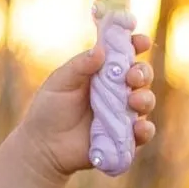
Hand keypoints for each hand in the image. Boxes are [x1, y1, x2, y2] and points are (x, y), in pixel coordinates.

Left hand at [19, 31, 157, 179]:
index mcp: (102, 72)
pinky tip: (138, 127)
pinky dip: (145, 129)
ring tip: (132, 101)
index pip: (125, 54)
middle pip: (141, 75)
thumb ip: (80, 66)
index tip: (141, 41)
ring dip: (145, 98)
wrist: (42, 146)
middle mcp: (117, 90)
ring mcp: (123, 113)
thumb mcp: (60, 83)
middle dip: (142, 72)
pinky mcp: (124, 136)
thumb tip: (101, 49)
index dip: (136, 44)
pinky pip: (143, 132)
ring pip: (146, 101)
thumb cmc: (48, 110)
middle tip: (132, 77)